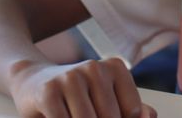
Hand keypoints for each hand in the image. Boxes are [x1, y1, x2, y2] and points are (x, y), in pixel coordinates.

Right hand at [9, 59, 156, 117]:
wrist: (32, 82)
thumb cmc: (75, 97)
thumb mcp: (105, 100)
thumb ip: (132, 110)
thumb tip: (148, 115)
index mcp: (115, 68)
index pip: (132, 112)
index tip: (104, 114)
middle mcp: (94, 68)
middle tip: (86, 113)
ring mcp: (70, 77)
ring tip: (72, 114)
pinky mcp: (49, 91)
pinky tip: (56, 116)